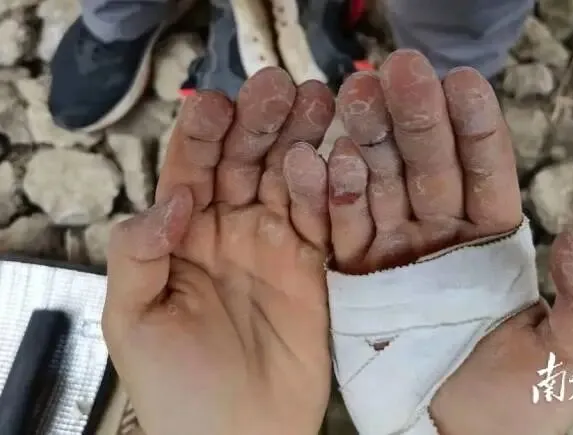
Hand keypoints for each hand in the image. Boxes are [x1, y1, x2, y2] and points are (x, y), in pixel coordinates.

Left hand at [102, 69, 334, 434]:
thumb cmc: (174, 387)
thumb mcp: (132, 320)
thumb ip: (139, 254)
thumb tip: (174, 200)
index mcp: (181, 237)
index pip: (190, 169)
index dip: (202, 134)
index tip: (217, 103)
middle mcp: (229, 231)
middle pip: (245, 162)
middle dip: (261, 123)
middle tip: (280, 85)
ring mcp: (275, 246)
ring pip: (289, 180)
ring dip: (302, 140)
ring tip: (320, 100)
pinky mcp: (314, 267)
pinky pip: (325, 221)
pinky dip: (333, 190)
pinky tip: (340, 158)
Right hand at [327, 49, 572, 434]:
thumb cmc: (519, 406)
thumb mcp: (572, 359)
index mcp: (493, 240)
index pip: (484, 171)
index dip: (474, 126)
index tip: (460, 81)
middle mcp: (440, 235)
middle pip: (426, 165)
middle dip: (412, 117)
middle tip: (396, 70)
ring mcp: (394, 252)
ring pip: (378, 185)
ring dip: (365, 140)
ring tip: (352, 95)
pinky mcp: (354, 275)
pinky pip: (339, 229)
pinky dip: (327, 195)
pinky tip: (318, 158)